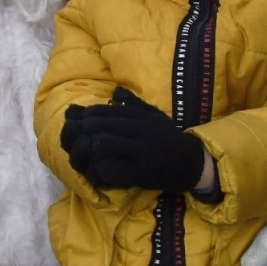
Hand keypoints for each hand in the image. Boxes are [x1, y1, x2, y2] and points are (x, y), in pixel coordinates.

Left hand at [60, 87, 204, 191]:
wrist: (191, 162)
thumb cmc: (167, 138)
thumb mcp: (153, 116)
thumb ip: (133, 103)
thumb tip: (113, 92)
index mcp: (140, 117)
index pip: (106, 111)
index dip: (87, 116)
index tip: (77, 121)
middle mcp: (140, 131)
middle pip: (101, 127)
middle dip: (82, 132)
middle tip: (75, 140)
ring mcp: (140, 152)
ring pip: (104, 146)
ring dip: (88, 151)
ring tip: (84, 156)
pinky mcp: (142, 173)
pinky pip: (113, 170)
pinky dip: (100, 171)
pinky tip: (96, 172)